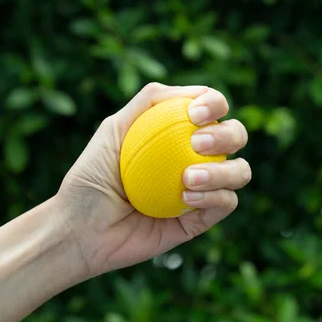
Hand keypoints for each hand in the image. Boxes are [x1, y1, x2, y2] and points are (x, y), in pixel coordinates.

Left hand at [56, 83, 250, 277]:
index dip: (215, 104)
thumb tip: (194, 91)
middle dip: (228, 135)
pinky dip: (213, 197)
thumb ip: (149, 102)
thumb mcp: (114, 129)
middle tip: (197, 143)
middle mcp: (198, 159)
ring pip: (240, 172)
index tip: (195, 114)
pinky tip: (185, 198)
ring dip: (224, 171)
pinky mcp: (201, 220)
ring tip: (188, 177)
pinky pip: (226, 204)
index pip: (214, 110)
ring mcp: (203, 190)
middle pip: (236, 137)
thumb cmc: (91, 177)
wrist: (81, 229)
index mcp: (180, 133)